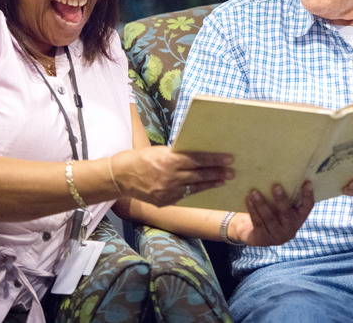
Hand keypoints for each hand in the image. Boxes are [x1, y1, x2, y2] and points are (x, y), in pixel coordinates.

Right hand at [111, 147, 233, 206]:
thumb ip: (176, 155)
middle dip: (217, 173)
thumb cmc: (139, 158)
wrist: (120, 177)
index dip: (214, 160)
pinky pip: (184, 196)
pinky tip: (205, 189)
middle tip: (232, 172)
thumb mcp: (159, 151)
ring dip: (211, 184)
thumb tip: (196, 154)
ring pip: (195, 187)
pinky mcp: (164, 202)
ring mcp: (168, 191)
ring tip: (223, 181)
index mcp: (169, 160)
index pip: (197, 159)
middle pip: (199, 175)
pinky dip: (195, 192)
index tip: (228, 159)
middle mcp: (170, 176)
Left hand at [228, 181, 313, 245]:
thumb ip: (285, 195)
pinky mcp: (263, 239)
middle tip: (275, 186)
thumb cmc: (271, 213)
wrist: (255, 233)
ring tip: (254, 192)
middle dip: (281, 199)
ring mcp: (277, 236)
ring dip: (261, 204)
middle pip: (286, 213)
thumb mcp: (280, 207)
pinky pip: (258, 222)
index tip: (307, 182)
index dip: (308, 195)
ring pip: (269, 218)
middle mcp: (290, 228)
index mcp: (298, 218)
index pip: (308, 206)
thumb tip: (280, 171)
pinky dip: (252, 210)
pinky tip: (248, 200)